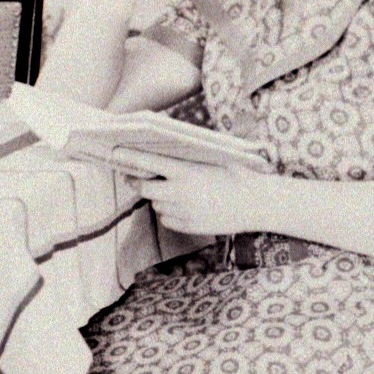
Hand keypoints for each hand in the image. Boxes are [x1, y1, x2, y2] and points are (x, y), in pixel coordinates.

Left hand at [111, 150, 269, 235]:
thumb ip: (187, 155)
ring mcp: (184, 212)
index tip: (116, 155)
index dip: (130, 159)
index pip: (149, 163)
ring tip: (177, 191)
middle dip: (139, 183)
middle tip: (136, 178)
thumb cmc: (237, 174)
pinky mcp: (188, 227)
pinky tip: (186, 206)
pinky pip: (168, 219)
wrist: (256, 204)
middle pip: (144, 189)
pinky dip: (170, 213)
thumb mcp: (213, 157)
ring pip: (156, 205)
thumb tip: (163, 146)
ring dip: (159, 198)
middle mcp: (181, 193)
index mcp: (186, 171)